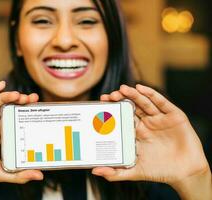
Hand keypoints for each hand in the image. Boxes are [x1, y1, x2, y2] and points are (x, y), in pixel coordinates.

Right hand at [0, 81, 42, 198]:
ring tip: (19, 95)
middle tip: (32, 99)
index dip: (24, 112)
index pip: (13, 118)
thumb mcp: (0, 172)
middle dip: (19, 102)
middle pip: (6, 108)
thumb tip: (40, 176)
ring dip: (7, 97)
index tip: (37, 107)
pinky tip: (0, 85)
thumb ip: (19, 175)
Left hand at [92, 84, 210, 198]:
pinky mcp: (173, 116)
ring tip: (122, 89)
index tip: (100, 104)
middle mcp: (146, 124)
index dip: (112, 110)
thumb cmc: (160, 171)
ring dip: (133, 94)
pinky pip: (161, 102)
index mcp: (136, 133)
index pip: (122, 118)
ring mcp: (159, 119)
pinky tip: (140, 88)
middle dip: (120, 100)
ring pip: (144, 103)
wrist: (186, 173)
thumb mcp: (135, 172)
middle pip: (131, 107)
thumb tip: (95, 171)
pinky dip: (151, 94)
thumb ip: (116, 173)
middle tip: (109, 95)